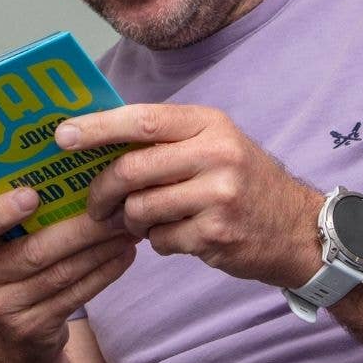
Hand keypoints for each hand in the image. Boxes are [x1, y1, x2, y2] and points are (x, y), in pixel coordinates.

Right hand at [0, 187, 138, 362]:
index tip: (31, 195)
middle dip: (80, 229)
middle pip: (34, 251)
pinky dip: (103, 273)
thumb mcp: (0, 250)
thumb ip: (19, 222)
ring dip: (100, 249)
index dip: (1, 213)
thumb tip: (67, 178)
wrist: (12, 344)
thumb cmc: (11, 277)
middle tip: (114, 208)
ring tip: (126, 229)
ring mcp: (5, 309)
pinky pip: (75, 296)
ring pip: (61, 274)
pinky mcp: (34, 329)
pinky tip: (123, 255)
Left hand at [57, 105, 323, 287]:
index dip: (96, 128)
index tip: (61, 136)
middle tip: (92, 205)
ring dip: (131, 221)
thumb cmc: (244, 182)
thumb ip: (165, 140)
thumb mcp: (215, 144)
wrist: (301, 229)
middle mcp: (216, 155)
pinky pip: (161, 240)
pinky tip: (178, 236)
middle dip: (101, 191)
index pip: (140, 120)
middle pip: (131, 170)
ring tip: (143, 222)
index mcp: (209, 124)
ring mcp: (219, 196)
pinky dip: (158, 242)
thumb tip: (97, 140)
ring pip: (140, 210)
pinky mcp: (217, 235)